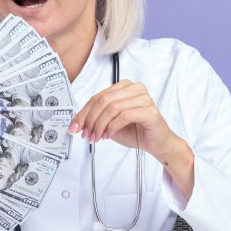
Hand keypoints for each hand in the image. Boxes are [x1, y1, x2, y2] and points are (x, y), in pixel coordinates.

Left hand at [70, 80, 191, 166]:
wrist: (156, 143)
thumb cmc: (136, 131)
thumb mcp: (109, 123)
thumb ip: (96, 118)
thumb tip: (77, 122)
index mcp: (124, 87)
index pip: (98, 97)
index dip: (83, 112)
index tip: (75, 126)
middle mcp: (135, 89)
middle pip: (103, 101)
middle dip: (90, 119)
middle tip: (86, 134)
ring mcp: (144, 98)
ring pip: (112, 108)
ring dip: (100, 125)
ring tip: (97, 137)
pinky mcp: (150, 111)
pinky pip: (125, 116)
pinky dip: (112, 127)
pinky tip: (109, 135)